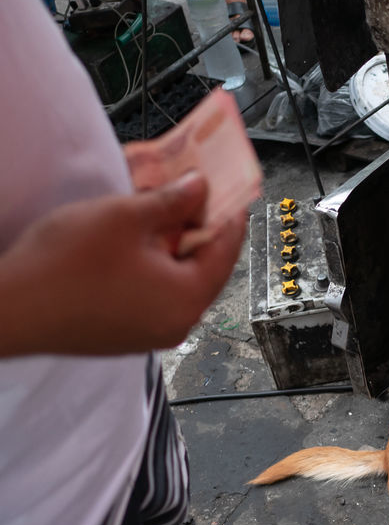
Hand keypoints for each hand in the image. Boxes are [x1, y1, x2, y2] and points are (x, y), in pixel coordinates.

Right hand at [0, 172, 246, 356]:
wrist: (8, 310)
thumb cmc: (63, 266)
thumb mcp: (125, 217)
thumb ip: (173, 201)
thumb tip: (201, 189)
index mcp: (188, 299)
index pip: (226, 250)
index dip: (229, 214)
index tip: (230, 192)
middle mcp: (176, 324)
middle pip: (204, 268)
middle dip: (198, 229)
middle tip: (193, 197)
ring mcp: (148, 334)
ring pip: (176, 281)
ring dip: (173, 247)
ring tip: (161, 214)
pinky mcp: (122, 335)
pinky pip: (152, 295)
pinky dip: (152, 269)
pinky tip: (135, 244)